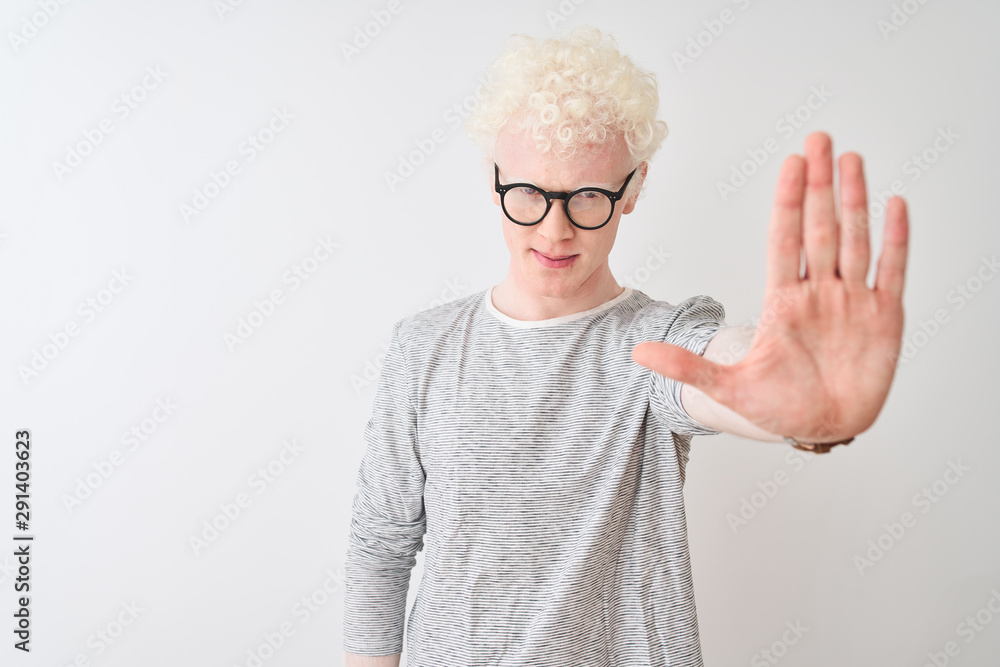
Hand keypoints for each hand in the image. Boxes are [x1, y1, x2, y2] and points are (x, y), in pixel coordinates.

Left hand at [632, 132, 909, 442]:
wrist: (823, 428)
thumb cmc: (779, 406)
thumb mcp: (729, 387)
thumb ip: (686, 366)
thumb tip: (637, 351)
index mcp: (783, 302)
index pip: (785, 239)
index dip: (788, 201)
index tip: (790, 165)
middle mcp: (819, 292)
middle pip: (819, 227)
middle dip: (820, 183)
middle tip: (819, 139)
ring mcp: (852, 301)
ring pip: (855, 239)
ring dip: (855, 200)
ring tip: (852, 159)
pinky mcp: (884, 317)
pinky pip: (892, 271)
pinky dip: (896, 239)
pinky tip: (895, 204)